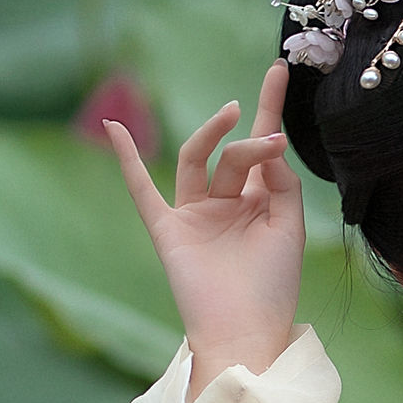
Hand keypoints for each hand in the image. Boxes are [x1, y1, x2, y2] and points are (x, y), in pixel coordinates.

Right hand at [104, 61, 305, 392]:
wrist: (245, 333)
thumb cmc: (273, 288)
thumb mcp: (289, 228)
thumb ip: (281, 184)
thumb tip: (265, 144)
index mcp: (258, 203)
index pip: (261, 146)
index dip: (269, 108)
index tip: (278, 69)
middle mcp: (224, 204)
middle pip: (234, 155)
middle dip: (252, 140)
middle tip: (271, 136)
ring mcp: (194, 215)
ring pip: (200, 163)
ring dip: (214, 136)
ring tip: (233, 115)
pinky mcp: (168, 230)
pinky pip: (143, 191)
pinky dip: (128, 161)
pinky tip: (113, 128)